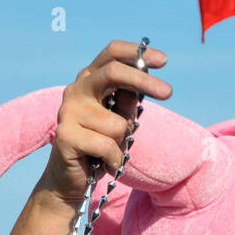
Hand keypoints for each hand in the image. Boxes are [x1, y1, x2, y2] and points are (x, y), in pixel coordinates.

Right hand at [36, 39, 171, 208]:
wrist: (70, 181)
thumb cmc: (99, 147)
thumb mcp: (120, 121)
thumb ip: (127, 102)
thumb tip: (141, 84)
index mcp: (89, 80)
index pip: (111, 53)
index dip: (137, 53)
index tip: (163, 60)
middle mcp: (76, 90)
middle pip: (113, 72)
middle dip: (144, 82)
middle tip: (169, 92)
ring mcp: (68, 112)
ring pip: (118, 123)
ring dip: (122, 144)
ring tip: (108, 153)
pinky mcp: (65, 135)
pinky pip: (108, 146)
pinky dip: (113, 160)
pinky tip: (102, 165)